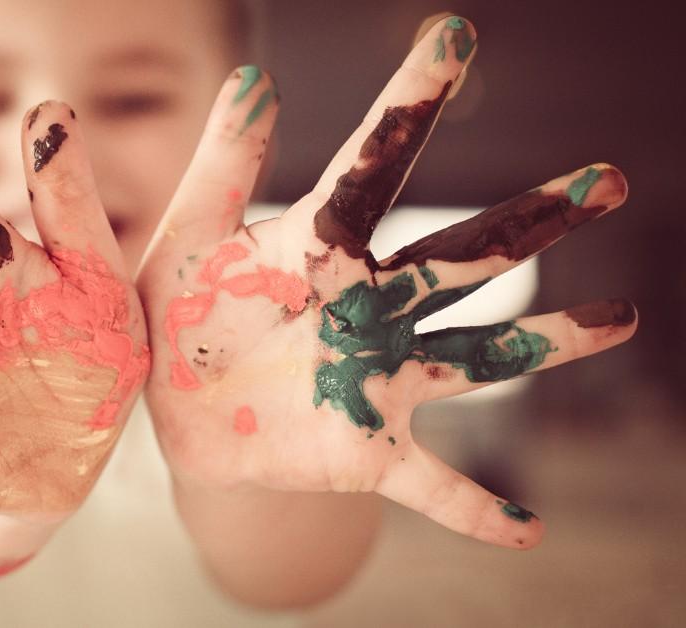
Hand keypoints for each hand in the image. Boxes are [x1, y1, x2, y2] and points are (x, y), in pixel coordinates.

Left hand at [137, 17, 634, 547]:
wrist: (174, 407)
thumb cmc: (181, 310)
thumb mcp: (189, 235)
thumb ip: (223, 165)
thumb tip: (254, 75)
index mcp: (320, 246)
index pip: (373, 165)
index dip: (409, 102)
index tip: (451, 33)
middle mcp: (369, 305)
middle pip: (461, 256)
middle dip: (533, 218)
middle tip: (607, 180)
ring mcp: (377, 377)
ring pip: (474, 357)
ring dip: (544, 343)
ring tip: (618, 319)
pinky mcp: (367, 450)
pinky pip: (433, 485)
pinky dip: (476, 508)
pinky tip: (527, 532)